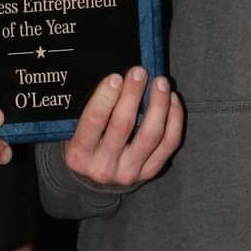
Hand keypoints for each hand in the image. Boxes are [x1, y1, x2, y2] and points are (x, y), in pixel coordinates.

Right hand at [63, 67, 183, 188]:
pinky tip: (172, 100)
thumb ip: (91, 109)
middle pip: (124, 125)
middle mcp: (103, 167)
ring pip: (151, 134)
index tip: (116, 77)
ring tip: (160, 82)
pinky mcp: (149, 172)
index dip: (106, 96)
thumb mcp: (76, 131)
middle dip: (133, 94)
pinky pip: (169, 143)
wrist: (95, 177)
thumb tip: (116, 78)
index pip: (94, 121)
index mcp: (79, 154)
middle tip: (139, 72)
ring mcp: (129, 172)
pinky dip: (174, 119)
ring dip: (159, 104)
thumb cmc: (86, 145)